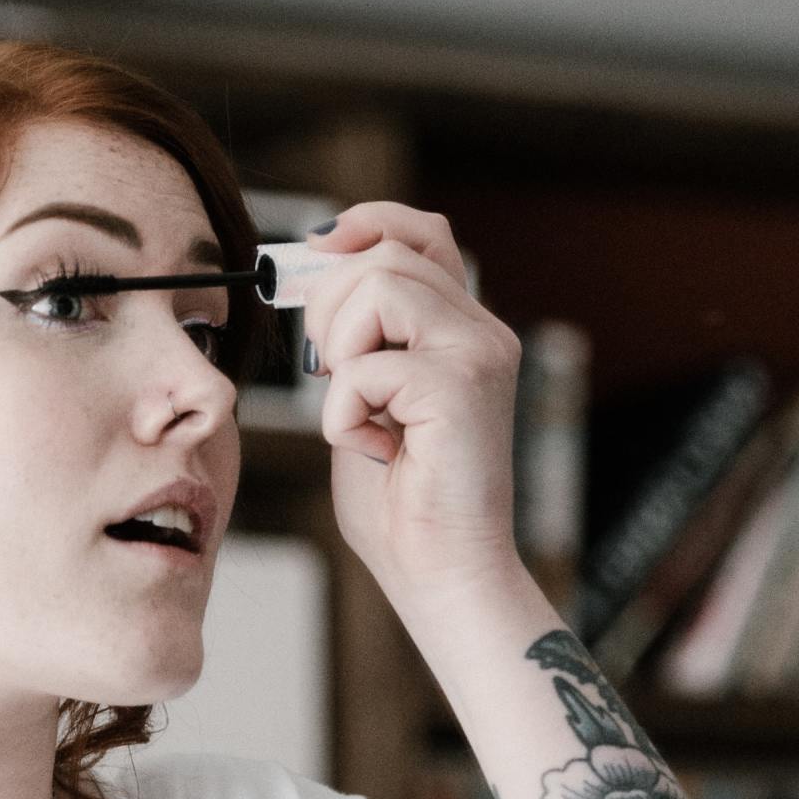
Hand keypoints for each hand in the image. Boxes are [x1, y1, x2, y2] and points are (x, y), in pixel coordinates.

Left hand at [297, 203, 523, 607]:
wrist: (442, 575)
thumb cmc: (400, 504)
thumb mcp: (366, 398)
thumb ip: (355, 339)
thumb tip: (316, 270)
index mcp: (464, 330)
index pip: (423, 233)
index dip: (366, 223)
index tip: (319, 248)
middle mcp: (482, 332)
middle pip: (385, 253)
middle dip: (329, 306)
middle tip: (334, 376)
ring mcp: (478, 354)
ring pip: (377, 286)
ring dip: (340, 355)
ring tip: (362, 413)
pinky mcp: (461, 386)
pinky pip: (363, 366)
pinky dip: (344, 415)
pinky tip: (378, 451)